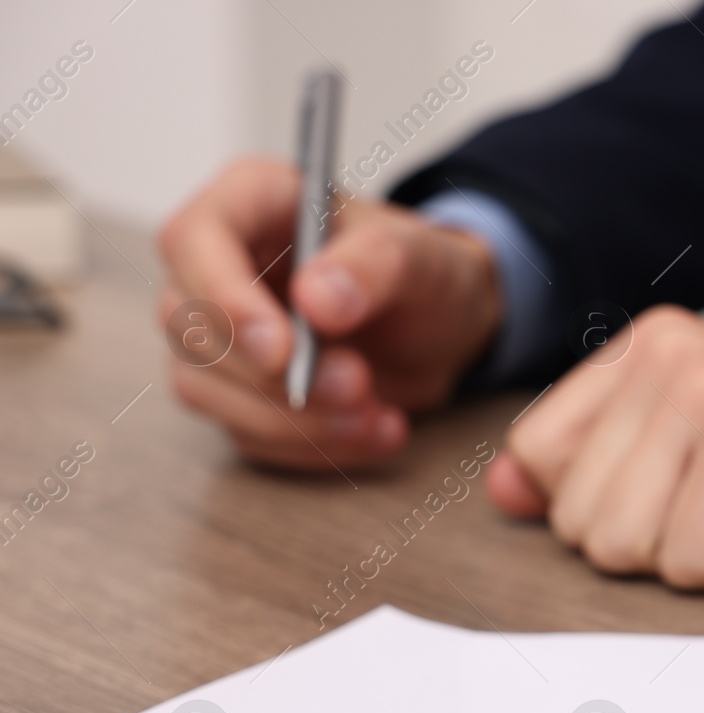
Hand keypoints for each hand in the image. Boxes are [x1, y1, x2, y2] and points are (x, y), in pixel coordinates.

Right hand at [158, 158, 501, 468]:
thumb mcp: (421, 257)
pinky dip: (312, 445)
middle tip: (359, 384)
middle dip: (274, 374)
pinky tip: (376, 431)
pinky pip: (246, 433)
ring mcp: (216, 334)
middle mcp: (216, 265)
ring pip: (204, 389)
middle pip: (190, 325)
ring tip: (378, 416)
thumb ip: (374, 266)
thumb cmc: (421, 272)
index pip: (192, 240)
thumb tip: (316, 301)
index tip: (281, 349)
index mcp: (251, 202)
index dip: (224, 299)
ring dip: (294, 420)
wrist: (439, 330)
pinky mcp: (236, 393)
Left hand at [486, 306, 703, 587]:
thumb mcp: (700, 452)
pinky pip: (688, 564)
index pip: (536, 457)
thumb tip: (501, 489)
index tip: (692, 491)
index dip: (608, 507)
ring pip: (623, 547)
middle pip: (577, 518)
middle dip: (662, 540)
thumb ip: (599, 463)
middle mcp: (668, 351)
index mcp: (647, 344)